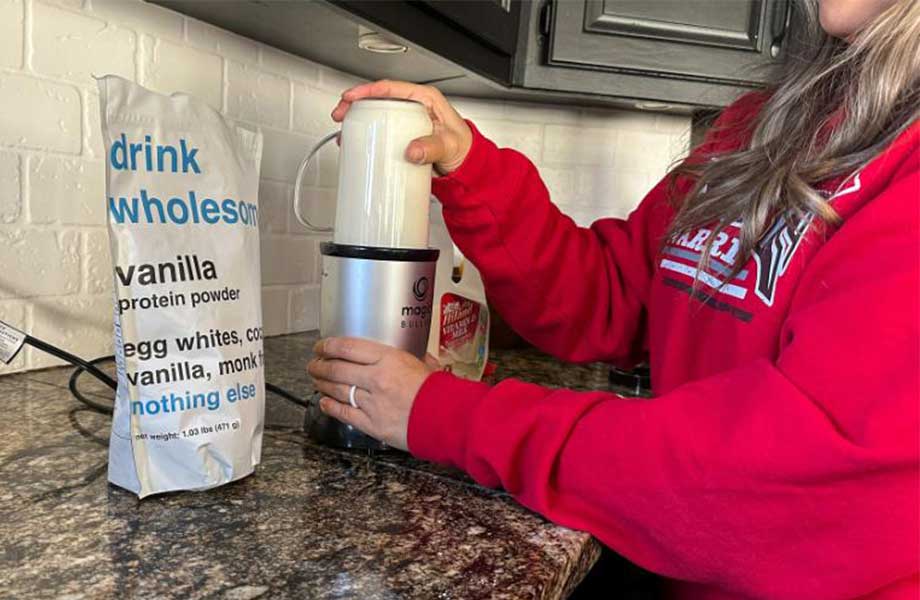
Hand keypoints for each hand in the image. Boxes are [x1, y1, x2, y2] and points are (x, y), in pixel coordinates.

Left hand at [307, 337, 437, 450]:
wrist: (447, 419)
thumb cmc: (439, 392)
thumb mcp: (425, 364)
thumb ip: (411, 358)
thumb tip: (412, 353)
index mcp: (389, 359)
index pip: (348, 348)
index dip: (328, 346)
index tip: (322, 346)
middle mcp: (376, 378)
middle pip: (337, 369)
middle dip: (320, 366)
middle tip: (314, 364)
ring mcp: (372, 402)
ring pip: (336, 390)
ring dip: (322, 384)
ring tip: (316, 380)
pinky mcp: (371, 424)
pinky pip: (344, 413)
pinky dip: (330, 406)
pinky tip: (324, 402)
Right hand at [331, 80, 472, 174]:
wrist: (466, 166)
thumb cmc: (463, 149)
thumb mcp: (450, 145)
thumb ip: (433, 147)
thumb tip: (411, 151)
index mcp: (425, 99)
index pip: (392, 88)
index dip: (369, 90)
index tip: (352, 97)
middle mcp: (413, 106)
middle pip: (378, 98)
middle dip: (355, 103)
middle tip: (341, 114)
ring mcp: (406, 120)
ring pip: (376, 113)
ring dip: (357, 119)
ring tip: (344, 131)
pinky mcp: (402, 135)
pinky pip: (380, 129)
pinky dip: (366, 134)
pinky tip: (356, 142)